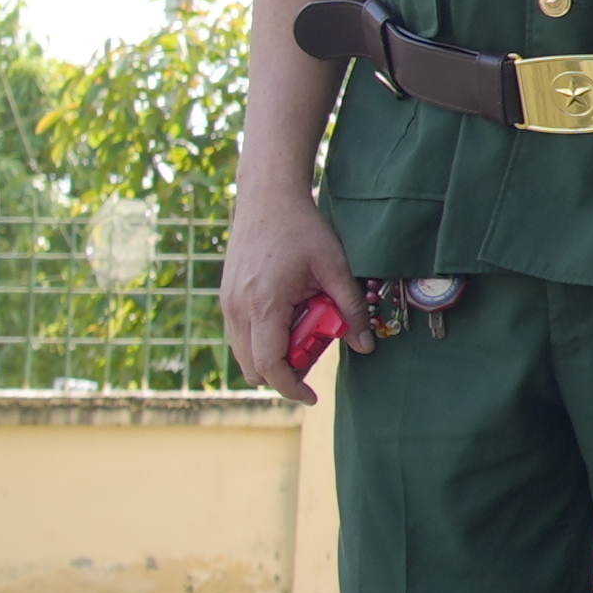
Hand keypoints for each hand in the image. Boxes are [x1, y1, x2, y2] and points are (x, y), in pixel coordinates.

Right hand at [219, 181, 347, 398]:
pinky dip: (263, 340)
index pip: (270, 365)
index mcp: (264, 304)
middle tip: (315, 355)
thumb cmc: (302, 227)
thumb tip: (365, 345)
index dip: (291, 387)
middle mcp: (237, 308)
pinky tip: (289, 318)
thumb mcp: (335, 267)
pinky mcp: (226, 297)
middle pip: (253, 368)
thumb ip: (351, 308)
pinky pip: (240, 336)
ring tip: (305, 332)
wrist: (267, 197)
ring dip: (273, 356)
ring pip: (244, 354)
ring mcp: (227, 303)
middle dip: (284, 373)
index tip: (312, 395)